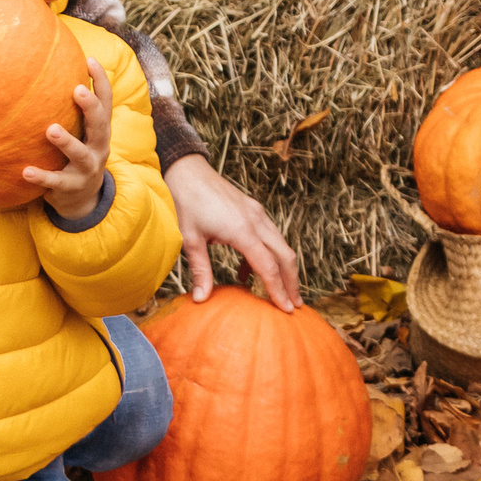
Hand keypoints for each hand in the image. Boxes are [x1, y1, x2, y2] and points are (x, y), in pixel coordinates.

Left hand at [29, 59, 113, 221]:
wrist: (82, 200)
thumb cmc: (75, 155)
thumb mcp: (79, 133)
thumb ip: (68, 110)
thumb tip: (41, 70)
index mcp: (100, 131)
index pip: (106, 102)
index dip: (101, 81)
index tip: (89, 60)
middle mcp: (98, 147)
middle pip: (100, 125)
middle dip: (91, 107)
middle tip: (77, 91)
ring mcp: (87, 169)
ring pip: (81, 154)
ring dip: (67, 142)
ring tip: (50, 129)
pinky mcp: (72, 187)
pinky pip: (56, 182)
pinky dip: (42, 177)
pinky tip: (25, 171)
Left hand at [165, 155, 301, 309]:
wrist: (187, 171)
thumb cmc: (185, 203)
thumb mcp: (190, 239)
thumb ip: (200, 270)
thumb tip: (201, 300)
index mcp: (242, 230)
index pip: (268, 267)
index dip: (278, 290)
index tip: (286, 309)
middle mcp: (256, 221)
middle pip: (285, 256)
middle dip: (292, 282)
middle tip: (295, 305)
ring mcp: (257, 213)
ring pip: (281, 245)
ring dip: (284, 269)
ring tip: (281, 291)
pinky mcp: (253, 210)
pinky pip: (269, 236)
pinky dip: (268, 255)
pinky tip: (247, 272)